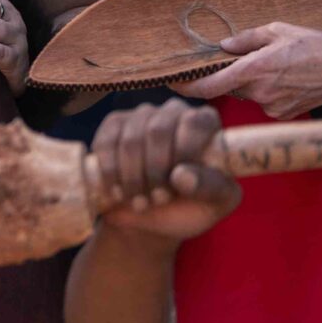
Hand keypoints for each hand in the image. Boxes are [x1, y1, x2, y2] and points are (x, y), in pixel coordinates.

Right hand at [89, 99, 239, 243]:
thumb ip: (209, 187)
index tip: (178, 183)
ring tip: (141, 202)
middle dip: (155, 172)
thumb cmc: (193, 204)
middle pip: (158, 131)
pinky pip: (106, 143)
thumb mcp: (214, 203)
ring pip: (130, 141)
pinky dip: (112, 173)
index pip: (195, 122)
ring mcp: (141, 115)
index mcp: (206, 123)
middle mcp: (174, 111)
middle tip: (159, 199)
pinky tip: (120, 192)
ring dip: (134, 178)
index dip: (185, 151)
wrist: (153, 211)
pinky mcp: (114, 124)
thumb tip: (182, 175)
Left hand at [173, 22, 321, 118]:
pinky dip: (265, 91)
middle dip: (228, 75)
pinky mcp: (284, 114)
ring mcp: (273, 107)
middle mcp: (261, 93)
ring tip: (275, 67)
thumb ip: (245, 39)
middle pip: (227, 87)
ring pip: (246, 94)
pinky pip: (263, 102)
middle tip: (245, 60)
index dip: (185, 87)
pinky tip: (285, 79)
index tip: (170, 82)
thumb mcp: (276, 30)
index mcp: (255, 70)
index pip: (208, 87)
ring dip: (250, 82)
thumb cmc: (314, 45)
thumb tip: (222, 47)